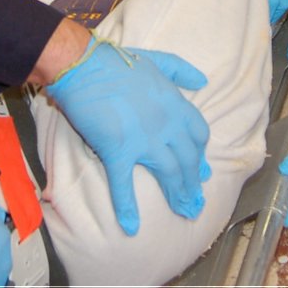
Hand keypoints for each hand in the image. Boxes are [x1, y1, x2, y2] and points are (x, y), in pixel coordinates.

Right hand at [45, 37, 210, 234]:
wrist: (84, 65)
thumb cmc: (116, 61)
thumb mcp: (157, 60)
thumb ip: (181, 71)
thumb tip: (202, 82)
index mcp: (175, 103)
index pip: (198, 135)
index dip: (200, 156)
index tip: (202, 171)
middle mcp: (166, 124)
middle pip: (187, 160)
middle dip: (193, 184)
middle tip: (195, 204)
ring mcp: (144, 139)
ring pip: (168, 173)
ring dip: (176, 195)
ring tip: (182, 213)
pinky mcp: (117, 150)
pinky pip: (124, 184)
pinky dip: (128, 207)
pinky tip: (132, 226)